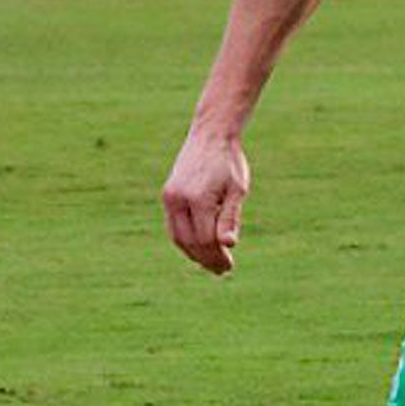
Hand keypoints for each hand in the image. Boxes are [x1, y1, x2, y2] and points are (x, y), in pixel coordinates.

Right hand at [162, 128, 250, 274]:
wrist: (210, 135)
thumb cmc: (229, 162)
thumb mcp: (237, 189)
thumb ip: (231, 217)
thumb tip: (229, 244)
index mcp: (199, 199)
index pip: (206, 239)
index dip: (217, 256)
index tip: (229, 266)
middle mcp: (179, 199)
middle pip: (190, 242)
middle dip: (206, 259)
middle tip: (222, 270)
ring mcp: (169, 197)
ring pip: (177, 237)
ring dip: (194, 254)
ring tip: (211, 263)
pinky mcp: (167, 195)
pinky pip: (173, 226)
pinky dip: (184, 240)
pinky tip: (199, 247)